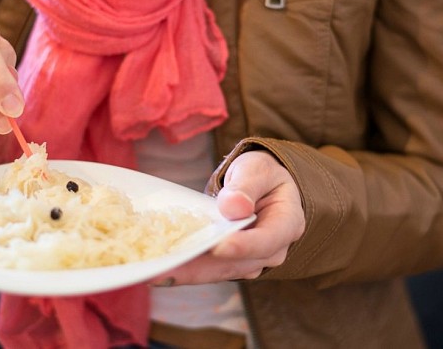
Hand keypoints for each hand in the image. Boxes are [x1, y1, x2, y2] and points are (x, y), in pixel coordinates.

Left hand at [152, 150, 304, 284]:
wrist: (260, 186)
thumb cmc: (262, 175)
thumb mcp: (257, 169)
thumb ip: (246, 185)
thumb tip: (234, 206)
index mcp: (286, 224)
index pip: (266, 241)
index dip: (242, 246)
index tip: (218, 247)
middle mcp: (271, 250)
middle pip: (237, 264)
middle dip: (202, 268)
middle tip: (169, 268)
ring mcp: (250, 260)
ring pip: (219, 271)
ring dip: (188, 273)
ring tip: (156, 272)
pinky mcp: (229, 262)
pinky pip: (208, 269)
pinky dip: (185, 269)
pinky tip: (160, 268)